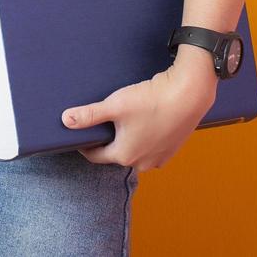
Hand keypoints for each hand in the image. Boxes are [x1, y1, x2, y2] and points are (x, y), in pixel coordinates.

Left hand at [60, 51, 217, 172]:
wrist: (190, 94)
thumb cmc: (151, 100)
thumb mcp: (114, 105)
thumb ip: (89, 115)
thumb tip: (66, 121)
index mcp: (125, 156)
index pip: (95, 156)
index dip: (84, 143)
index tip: (78, 131)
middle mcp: (143, 163)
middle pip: (115, 153)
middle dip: (106, 139)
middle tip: (102, 120)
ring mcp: (159, 158)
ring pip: (134, 149)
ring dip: (126, 138)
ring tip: (122, 118)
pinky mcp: (172, 148)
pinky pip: (150, 145)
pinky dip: (143, 136)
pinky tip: (142, 120)